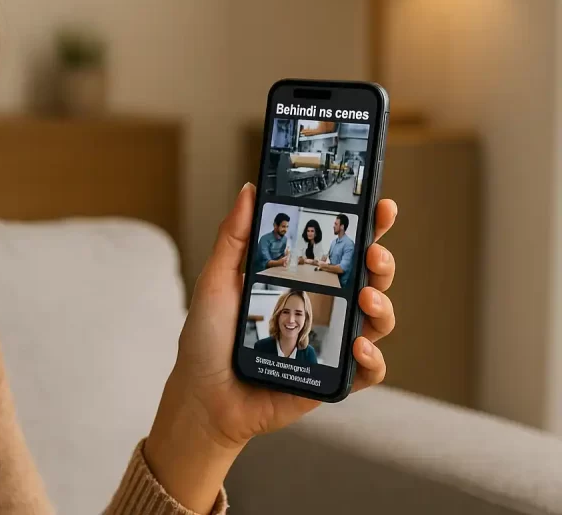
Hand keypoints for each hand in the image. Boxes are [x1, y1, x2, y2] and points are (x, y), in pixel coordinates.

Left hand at [145, 184, 397, 510]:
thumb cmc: (207, 339)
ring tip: (366, 297)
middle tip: (374, 252)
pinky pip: (369, 370)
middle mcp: (321, 307)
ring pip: (377, 319)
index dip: (367, 225)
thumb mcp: (216, 281)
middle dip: (382, 260)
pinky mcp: (332, 379)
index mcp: (299, 279)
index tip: (380, 205)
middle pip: (369, 277)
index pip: (340, 248)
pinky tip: (357, 346)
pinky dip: (372, 358)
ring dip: (382, 304)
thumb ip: (234, 236)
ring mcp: (330, 343)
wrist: (202, 396)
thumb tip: (250, 189)